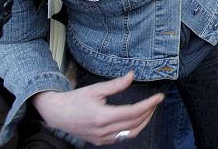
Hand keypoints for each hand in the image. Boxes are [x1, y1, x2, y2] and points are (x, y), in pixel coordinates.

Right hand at [32, 72, 162, 145]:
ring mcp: (101, 138)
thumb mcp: (96, 89)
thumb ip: (116, 84)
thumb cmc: (75, 99)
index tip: (159, 97)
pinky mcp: (99, 141)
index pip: (133, 112)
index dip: (149, 104)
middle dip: (149, 111)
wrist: (57, 114)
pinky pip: (121, 137)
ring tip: (149, 110)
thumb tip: (132, 75)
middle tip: (156, 101)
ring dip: (143, 122)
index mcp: (102, 116)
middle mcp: (103, 130)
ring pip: (130, 133)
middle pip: (135, 123)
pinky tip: (136, 119)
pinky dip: (132, 129)